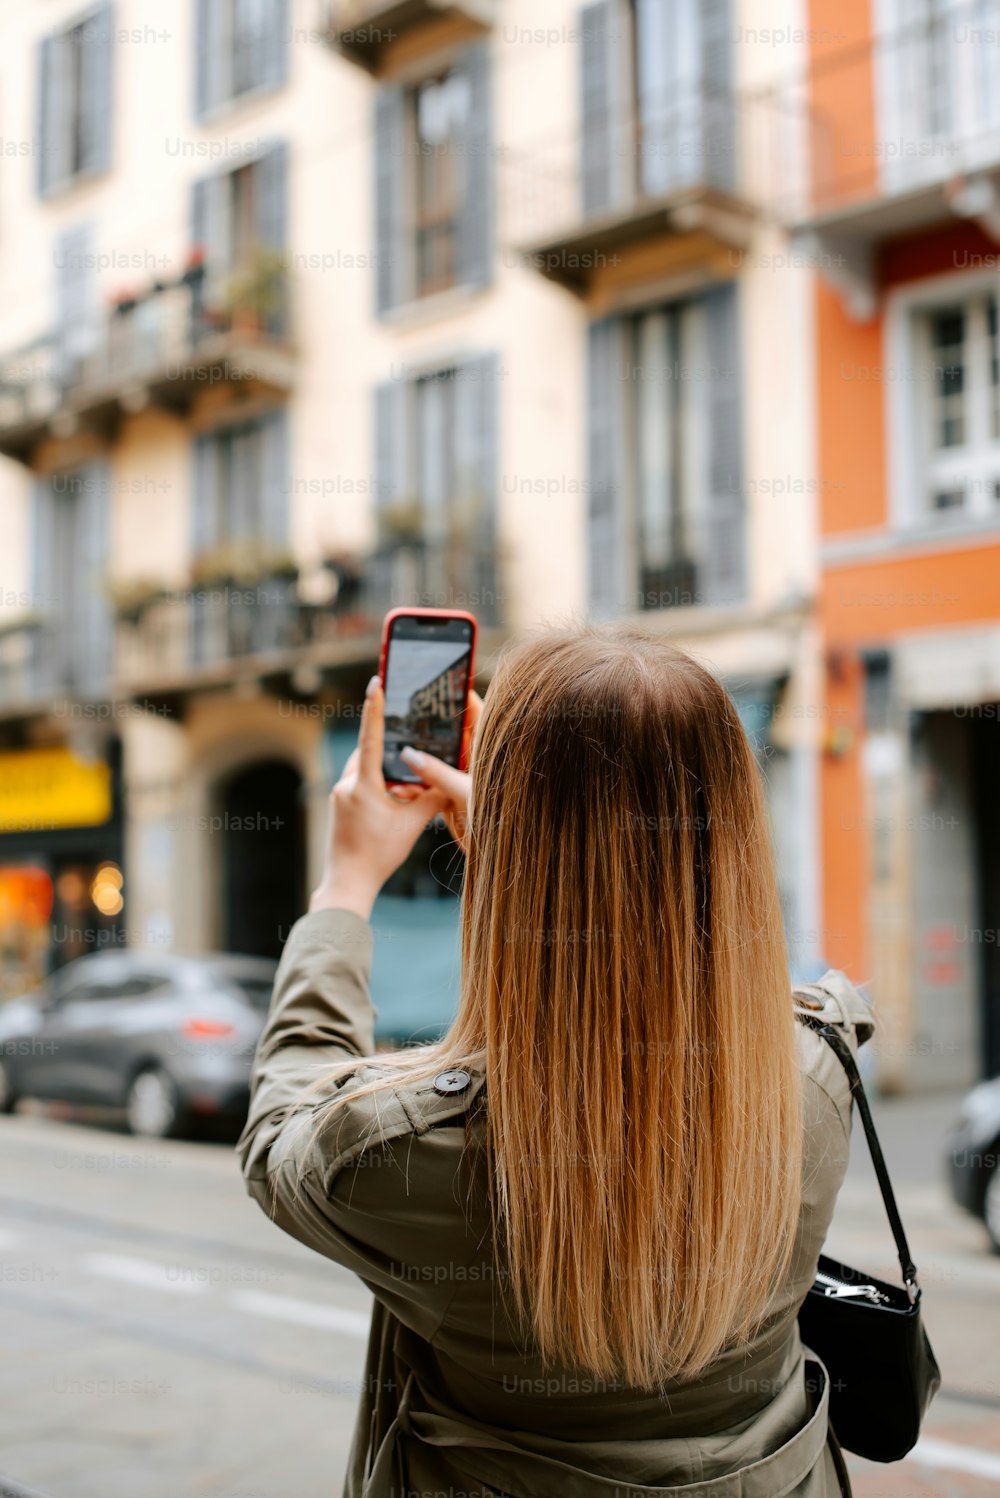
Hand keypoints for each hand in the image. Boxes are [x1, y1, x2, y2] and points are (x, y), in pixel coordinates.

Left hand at [309, 677, 449, 919]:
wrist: (348, 883)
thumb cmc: (379, 855)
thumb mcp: (412, 826)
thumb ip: (431, 799)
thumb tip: (448, 781)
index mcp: (362, 785)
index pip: (371, 737)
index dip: (375, 708)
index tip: (376, 682)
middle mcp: (345, 784)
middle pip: (372, 754)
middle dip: (394, 757)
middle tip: (416, 764)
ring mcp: (338, 794)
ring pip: (367, 770)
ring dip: (387, 775)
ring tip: (408, 793)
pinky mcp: (338, 804)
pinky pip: (360, 783)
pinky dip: (379, 786)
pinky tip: (394, 802)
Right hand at [399, 689, 482, 852]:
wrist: (500, 855)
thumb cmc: (497, 819)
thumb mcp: (466, 793)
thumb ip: (439, 773)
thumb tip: (409, 755)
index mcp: (490, 751)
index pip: (478, 714)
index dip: (461, 697)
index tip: (443, 681)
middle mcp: (476, 760)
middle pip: (452, 734)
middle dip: (431, 724)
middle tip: (408, 707)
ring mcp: (463, 777)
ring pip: (437, 758)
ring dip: (419, 754)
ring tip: (396, 739)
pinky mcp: (451, 795)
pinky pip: (430, 781)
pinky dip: (415, 779)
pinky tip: (397, 776)